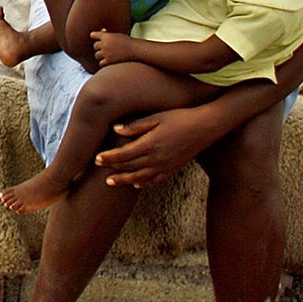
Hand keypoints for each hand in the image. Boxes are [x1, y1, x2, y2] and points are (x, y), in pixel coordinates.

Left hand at [91, 29, 133, 65]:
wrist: (137, 50)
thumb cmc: (128, 42)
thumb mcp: (118, 36)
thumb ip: (109, 35)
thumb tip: (103, 31)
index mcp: (107, 36)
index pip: (93, 35)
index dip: (95, 36)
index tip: (97, 38)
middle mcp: (105, 44)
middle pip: (95, 46)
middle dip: (100, 47)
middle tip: (107, 49)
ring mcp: (106, 53)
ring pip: (97, 55)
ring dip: (101, 55)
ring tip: (109, 55)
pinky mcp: (109, 61)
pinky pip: (101, 63)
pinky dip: (104, 63)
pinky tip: (109, 61)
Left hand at [94, 107, 224, 188]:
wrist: (205, 127)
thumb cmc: (180, 117)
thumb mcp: (157, 117)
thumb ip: (135, 126)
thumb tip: (115, 129)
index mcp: (150, 144)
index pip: (124, 154)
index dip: (109, 157)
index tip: (96, 158)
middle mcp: (156, 158)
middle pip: (129, 167)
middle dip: (113, 168)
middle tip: (98, 169)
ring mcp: (165, 166)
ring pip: (140, 177)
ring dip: (124, 180)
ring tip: (111, 182)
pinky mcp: (173, 169)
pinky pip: (156, 180)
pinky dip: (144, 183)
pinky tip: (136, 184)